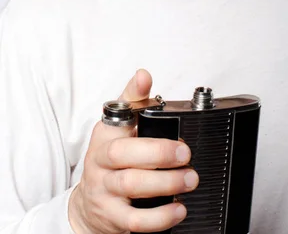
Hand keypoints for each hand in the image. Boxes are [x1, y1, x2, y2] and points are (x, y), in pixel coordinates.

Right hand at [68, 69, 198, 232]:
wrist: (90, 207)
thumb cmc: (112, 162)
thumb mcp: (120, 129)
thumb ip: (135, 102)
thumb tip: (143, 74)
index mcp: (105, 135)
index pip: (116, 113)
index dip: (132, 98)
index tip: (147, 82)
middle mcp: (100, 162)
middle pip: (123, 154)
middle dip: (158, 152)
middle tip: (185, 153)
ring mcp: (104, 191)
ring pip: (131, 186)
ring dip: (165, 183)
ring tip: (189, 179)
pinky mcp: (112, 218)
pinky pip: (135, 221)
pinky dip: (159, 217)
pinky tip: (178, 209)